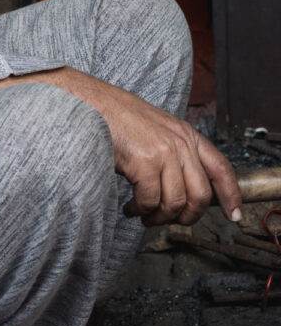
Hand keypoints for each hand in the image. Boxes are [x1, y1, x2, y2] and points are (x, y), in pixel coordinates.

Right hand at [22, 67, 241, 226]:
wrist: (92, 104)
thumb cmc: (119, 117)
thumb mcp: (158, 128)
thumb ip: (175, 151)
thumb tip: (185, 188)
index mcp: (187, 134)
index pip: (221, 168)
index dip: (231, 195)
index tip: (233, 215)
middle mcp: (180, 143)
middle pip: (200, 195)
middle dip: (187, 217)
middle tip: (169, 220)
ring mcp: (163, 152)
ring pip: (175, 203)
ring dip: (159, 217)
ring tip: (144, 214)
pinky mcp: (144, 162)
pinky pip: (150, 201)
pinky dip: (140, 211)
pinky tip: (131, 207)